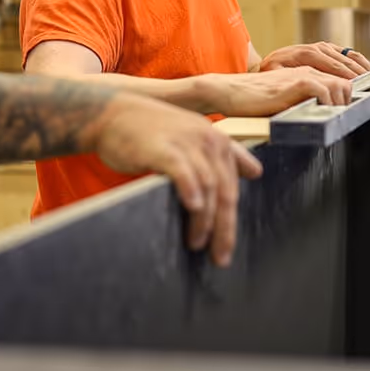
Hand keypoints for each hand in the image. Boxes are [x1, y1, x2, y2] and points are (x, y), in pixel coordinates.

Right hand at [90, 92, 263, 266]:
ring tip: (196, 243)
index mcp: (218, 141)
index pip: (233, 187)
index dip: (231, 221)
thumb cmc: (151, 131)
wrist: (113, 113)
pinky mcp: (164, 148)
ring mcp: (187, 143)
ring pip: (207, 187)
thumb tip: (256, 172)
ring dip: (204, 220)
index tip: (227, 248)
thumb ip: (222, 155)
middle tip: (219, 257)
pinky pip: (183, 172)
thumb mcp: (194, 136)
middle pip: (225, 191)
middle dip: (224, 229)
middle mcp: (209, 140)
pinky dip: (191, 190)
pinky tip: (193, 207)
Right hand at [199, 68, 351, 115]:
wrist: (229, 91)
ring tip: (335, 120)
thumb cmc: (251, 100)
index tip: (351, 113)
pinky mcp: (296, 83)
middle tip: (346, 119)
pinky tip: (322, 115)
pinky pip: (325, 91)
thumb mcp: (283, 100)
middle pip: (346, 82)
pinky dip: (329, 104)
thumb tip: (317, 118)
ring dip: (341, 104)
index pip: (339, 80)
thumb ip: (300, 102)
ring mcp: (303, 75)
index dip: (348, 97)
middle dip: (351, 101)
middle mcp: (308, 71)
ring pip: (340, 85)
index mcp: (305, 74)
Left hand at [258, 42, 369, 78]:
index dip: (347, 78)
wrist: (270, 60)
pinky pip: (349, 53)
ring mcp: (325, 47)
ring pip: (350, 56)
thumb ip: (291, 80)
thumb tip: (309, 87)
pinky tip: (367, 71)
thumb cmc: (273, 71)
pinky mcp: (329, 48)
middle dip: (359, 75)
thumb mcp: (277, 76)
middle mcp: (318, 48)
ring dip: (363, 68)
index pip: (334, 67)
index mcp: (308, 54)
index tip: (357, 87)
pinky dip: (360, 62)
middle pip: (345, 62)